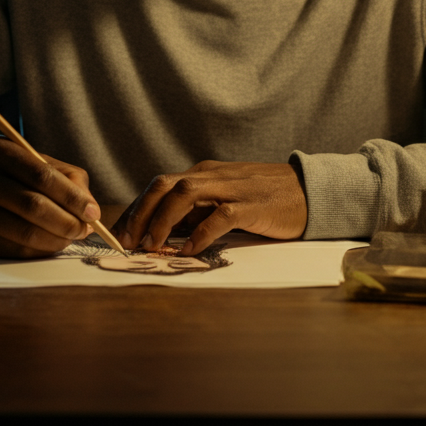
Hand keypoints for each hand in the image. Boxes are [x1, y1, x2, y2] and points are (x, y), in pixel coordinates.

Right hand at [0, 137, 101, 257]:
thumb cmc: (12, 170)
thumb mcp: (36, 160)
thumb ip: (67, 177)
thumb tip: (89, 209)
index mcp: (0, 151)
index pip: (42, 176)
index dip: (72, 197)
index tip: (92, 213)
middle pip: (32, 205)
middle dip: (67, 222)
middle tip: (84, 230)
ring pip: (23, 232)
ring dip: (56, 240)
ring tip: (70, 238)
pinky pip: (12, 250)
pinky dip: (39, 251)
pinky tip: (50, 245)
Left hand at [112, 160, 307, 254]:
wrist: (307, 190)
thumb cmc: (264, 198)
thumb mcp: (224, 199)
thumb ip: (197, 212)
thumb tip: (164, 234)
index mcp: (203, 174)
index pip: (158, 186)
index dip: (134, 210)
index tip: (118, 235)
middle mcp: (211, 176)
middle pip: (163, 186)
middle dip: (140, 214)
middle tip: (127, 243)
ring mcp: (231, 188)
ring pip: (184, 195)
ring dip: (162, 220)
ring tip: (151, 246)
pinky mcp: (250, 205)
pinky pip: (219, 217)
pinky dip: (200, 234)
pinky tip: (189, 251)